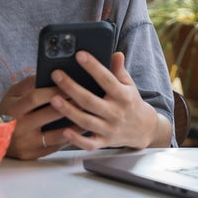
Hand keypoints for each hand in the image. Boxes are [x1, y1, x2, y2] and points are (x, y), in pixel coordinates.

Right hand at [0, 74, 84, 159]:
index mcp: (13, 109)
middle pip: (48, 115)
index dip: (54, 91)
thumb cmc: (7, 111)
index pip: (36, 98)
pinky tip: (81, 130)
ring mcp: (27, 143)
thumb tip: (48, 73)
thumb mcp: (12, 95)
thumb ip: (28, 83)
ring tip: (90, 115)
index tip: (71, 84)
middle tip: (87, 97)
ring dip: (75, 125)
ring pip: (56, 135)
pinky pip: (55, 147)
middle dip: (69, 105)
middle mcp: (19, 127)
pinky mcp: (33, 155)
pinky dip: (69, 138)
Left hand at [49, 51, 171, 149]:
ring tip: (53, 99)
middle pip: (90, 101)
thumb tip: (116, 54)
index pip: (106, 79)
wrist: (144, 129)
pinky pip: (89, 143)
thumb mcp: (129, 85)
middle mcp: (116, 113)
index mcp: (123, 96)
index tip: (79, 55)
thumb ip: (120, 71)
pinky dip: (77, 139)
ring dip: (69, 111)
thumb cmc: (131, 102)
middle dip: (72, 88)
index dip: (93, 67)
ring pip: (86, 121)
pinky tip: (64, 130)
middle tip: (56, 75)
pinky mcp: (104, 142)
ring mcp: (110, 129)